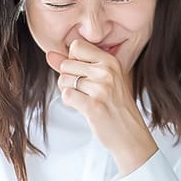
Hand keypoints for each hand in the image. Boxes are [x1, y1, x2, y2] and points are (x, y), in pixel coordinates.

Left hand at [46, 39, 157, 175]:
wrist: (130, 134)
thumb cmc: (115, 107)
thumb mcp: (101, 80)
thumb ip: (75, 65)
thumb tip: (50, 55)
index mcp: (111, 61)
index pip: (76, 46)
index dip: (72, 60)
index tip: (83, 74)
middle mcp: (107, 71)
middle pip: (66, 64)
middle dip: (68, 79)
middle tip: (84, 91)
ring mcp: (101, 88)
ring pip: (63, 80)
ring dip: (68, 92)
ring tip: (85, 100)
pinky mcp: (93, 105)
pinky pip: (66, 95)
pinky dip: (70, 103)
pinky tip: (83, 107)